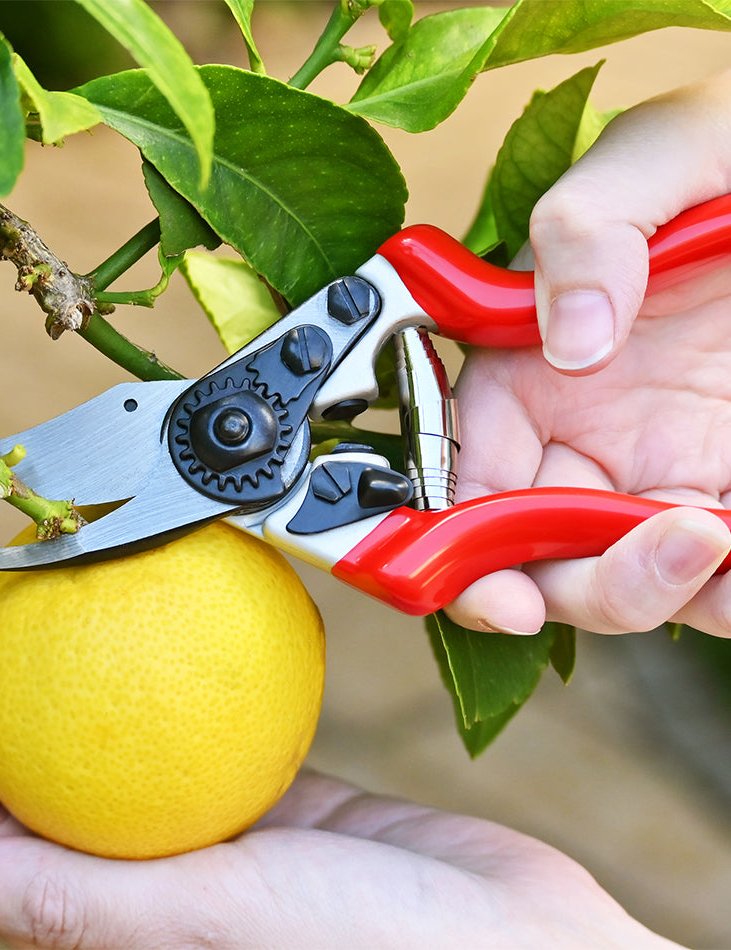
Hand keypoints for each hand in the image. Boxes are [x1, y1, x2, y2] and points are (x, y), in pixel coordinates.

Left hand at [0, 575, 679, 948]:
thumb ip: (80, 905)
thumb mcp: (218, 922)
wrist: (517, 940)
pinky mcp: (271, 785)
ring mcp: (206, 821)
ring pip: (114, 717)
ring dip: (82, 642)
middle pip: (37, 751)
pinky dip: (186, 642)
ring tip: (68, 564)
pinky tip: (180, 585)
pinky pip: (209, 700)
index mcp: (107, 917)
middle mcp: (145, 868)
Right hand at [447, 72, 730, 636]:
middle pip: (530, 551)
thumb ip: (585, 227)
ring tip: (714, 544)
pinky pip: (714, 578)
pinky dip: (723, 594)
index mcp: (527, 364)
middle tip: (627, 570)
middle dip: (560, 586)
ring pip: (616, 578)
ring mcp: (656, 470)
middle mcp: (578, 432)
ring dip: (652, 591)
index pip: (462, 474)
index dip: (458, 543)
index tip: (497, 588)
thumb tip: (567, 340)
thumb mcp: (668, 154)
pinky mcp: (725, 492)